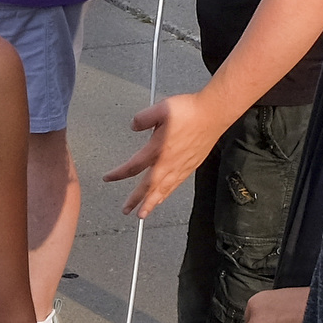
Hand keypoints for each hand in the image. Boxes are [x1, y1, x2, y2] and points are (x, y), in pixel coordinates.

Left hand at [105, 85, 228, 217]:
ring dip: (151, 203)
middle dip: (136, 200)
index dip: (118, 174)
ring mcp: (181, 167)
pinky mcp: (191, 166)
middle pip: (148, 187)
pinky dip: (166, 194)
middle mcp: (168, 163)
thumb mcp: (161, 109)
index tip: (108, 178)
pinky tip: (164, 196)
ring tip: (143, 213)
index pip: (133, 166)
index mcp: (158, 149)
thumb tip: (133, 126)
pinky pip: (175, 186)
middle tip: (126, 211)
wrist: (214, 114)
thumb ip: (143, 118)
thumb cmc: (190, 111)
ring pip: (163, 190)